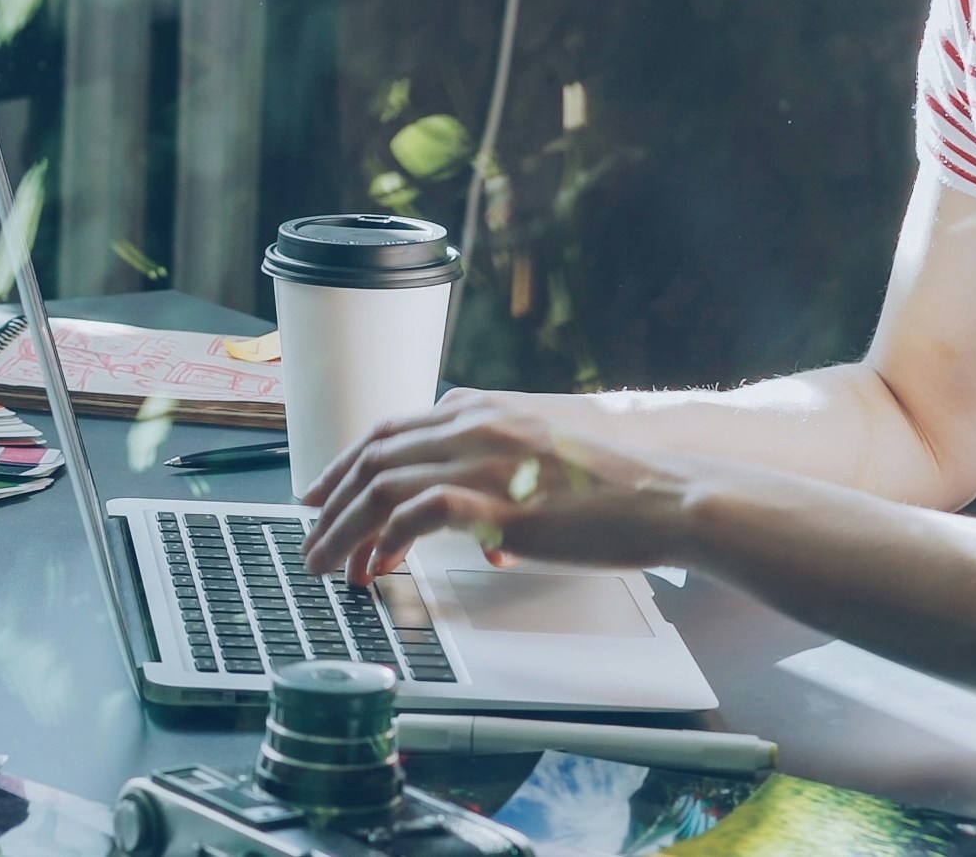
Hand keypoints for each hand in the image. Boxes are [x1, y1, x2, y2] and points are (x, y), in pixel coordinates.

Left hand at [299, 389, 710, 583]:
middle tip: (308, 534)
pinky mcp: (497, 501)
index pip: (391, 429)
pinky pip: (416, 513)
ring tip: (327, 562)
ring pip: (382, 485)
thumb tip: (473, 524)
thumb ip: (498, 469)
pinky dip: (386, 540)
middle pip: (374, 455)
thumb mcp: (544, 456)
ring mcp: (484, 460)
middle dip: (330, 497)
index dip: (346, 462)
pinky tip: (379, 565)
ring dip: (344, 527)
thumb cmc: (615, 486)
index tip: (321, 492)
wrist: (667, 494)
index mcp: (482, 409)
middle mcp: (473, 424)